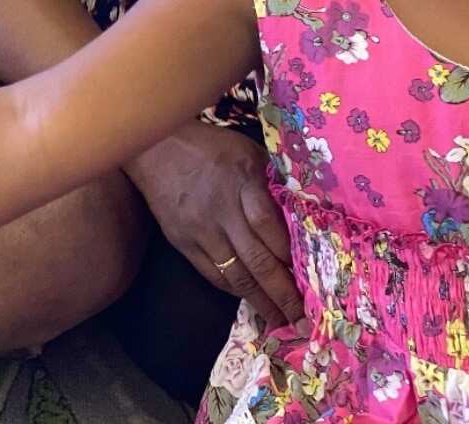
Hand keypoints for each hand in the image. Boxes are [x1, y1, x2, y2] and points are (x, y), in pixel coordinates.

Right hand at [127, 122, 302, 329]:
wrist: (155, 149)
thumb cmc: (209, 146)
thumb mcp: (247, 151)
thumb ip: (271, 181)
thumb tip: (301, 211)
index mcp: (242, 182)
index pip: (269, 226)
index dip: (291, 255)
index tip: (313, 277)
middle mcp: (222, 211)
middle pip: (258, 260)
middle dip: (284, 294)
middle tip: (304, 320)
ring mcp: (200, 230)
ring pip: (236, 276)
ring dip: (261, 302)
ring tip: (281, 322)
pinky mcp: (183, 243)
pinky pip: (213, 275)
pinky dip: (235, 291)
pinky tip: (251, 300)